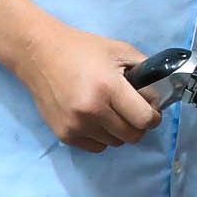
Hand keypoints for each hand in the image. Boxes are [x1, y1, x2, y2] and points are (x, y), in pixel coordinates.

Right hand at [10, 19, 162, 152]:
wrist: (38, 54)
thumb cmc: (82, 49)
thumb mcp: (119, 50)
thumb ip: (145, 71)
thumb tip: (158, 98)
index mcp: (108, 88)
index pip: (144, 120)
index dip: (153, 116)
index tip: (150, 109)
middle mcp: (92, 111)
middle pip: (132, 136)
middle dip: (138, 125)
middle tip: (132, 110)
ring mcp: (76, 126)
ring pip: (115, 143)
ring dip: (118, 130)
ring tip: (109, 110)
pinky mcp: (64, 135)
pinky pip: (96, 147)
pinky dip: (101, 136)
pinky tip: (94, 117)